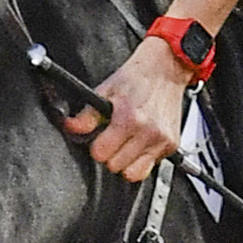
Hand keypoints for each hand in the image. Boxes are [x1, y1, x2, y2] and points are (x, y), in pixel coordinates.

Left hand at [66, 36, 192, 179]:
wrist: (165, 68)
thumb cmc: (137, 78)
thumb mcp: (106, 90)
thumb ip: (87, 115)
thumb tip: (71, 127)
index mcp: (129, 118)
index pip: (101, 154)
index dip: (96, 147)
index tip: (99, 140)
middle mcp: (148, 131)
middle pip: (116, 166)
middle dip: (110, 155)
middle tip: (113, 139)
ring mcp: (161, 140)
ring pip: (134, 174)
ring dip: (126, 162)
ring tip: (126, 145)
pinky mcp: (171, 145)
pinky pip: (150, 167)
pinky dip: (142, 159)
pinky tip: (140, 143)